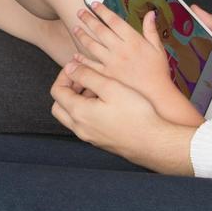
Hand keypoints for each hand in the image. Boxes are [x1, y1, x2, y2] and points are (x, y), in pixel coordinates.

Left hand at [50, 59, 196, 173]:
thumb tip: (69, 68)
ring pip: (72, 117)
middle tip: (84, 79)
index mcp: (79, 113)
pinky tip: (107, 103)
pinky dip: (88, 111)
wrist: (154, 143)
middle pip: (59, 106)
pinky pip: (85, 124)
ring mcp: (90, 137)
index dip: (64, 75)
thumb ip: (87, 75)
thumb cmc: (136, 114)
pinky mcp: (100, 142)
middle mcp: (80, 128)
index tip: (78, 67)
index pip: (57, 91)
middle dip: (67, 89)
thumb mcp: (111, 87)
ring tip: (99, 89)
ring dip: (78, 100)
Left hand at [67, 2, 197, 126]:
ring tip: (75, 28)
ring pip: (92, 46)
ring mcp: (112, 63)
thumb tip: (150, 14)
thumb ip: (151, 30)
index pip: (114, 21)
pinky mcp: (107, 76)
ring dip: (82, 36)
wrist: (156, 95)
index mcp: (133, 41)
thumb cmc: (158, 72)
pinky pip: (91, 65)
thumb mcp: (158, 48)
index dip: (103, 11)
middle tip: (80, 12)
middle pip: (100, 30)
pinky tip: (75, 55)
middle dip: (88, 19)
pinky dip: (82, 60)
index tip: (95, 4)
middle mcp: (120, 50)